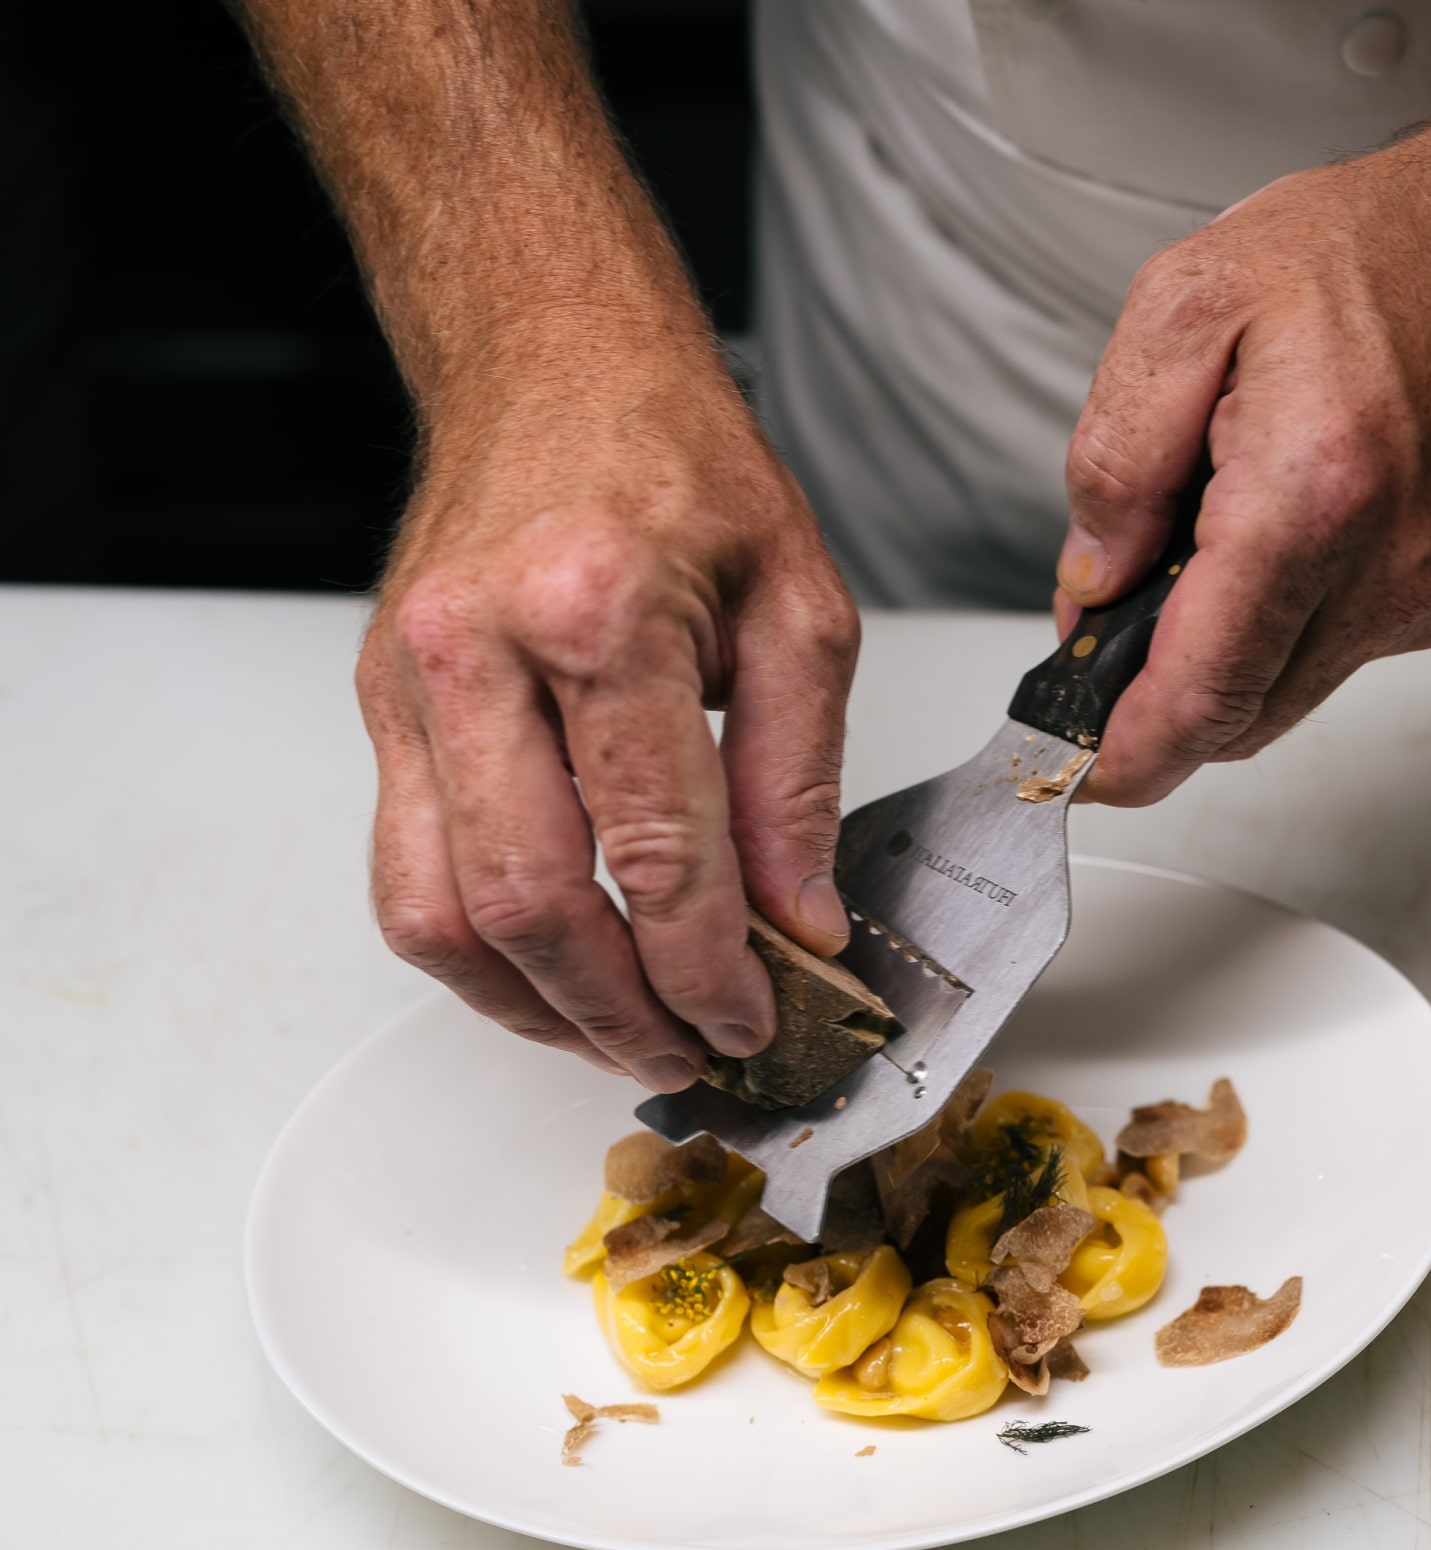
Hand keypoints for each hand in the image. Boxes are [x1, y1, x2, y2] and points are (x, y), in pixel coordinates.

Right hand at [358, 355, 858, 1091]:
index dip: (710, 967)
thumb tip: (800, 922)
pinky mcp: (378, 706)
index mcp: (600, 612)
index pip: (654, 851)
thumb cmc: (679, 464)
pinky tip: (557, 978)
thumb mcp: (799, 605)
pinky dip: (480, 954)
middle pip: (529, 904)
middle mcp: (478, 650)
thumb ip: (798, 778)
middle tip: (695, 1055)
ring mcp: (408, 683)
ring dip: (536, 1009)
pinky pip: (406, 873)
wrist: (552, 360)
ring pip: (438, 915)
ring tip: (627, 1039)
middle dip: (621, 1014)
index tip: (760, 1020)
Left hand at [1053, 138, 1430, 805]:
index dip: (1123, 755)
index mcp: (1311, 498)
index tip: (1067, 771)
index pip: (1202, 693)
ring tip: (1191, 543)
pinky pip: (1332, 649)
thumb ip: (1116, 456)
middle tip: (1095, 640)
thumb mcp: (1188, 302)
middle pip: (1240, 718)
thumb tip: (1090, 581)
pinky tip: (1264, 532)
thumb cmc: (1377, 253)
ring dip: (1218, 656)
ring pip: (1283, 691)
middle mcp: (1384, 571)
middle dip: (1154, 702)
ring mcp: (1424, 594)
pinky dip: (1275, 623)